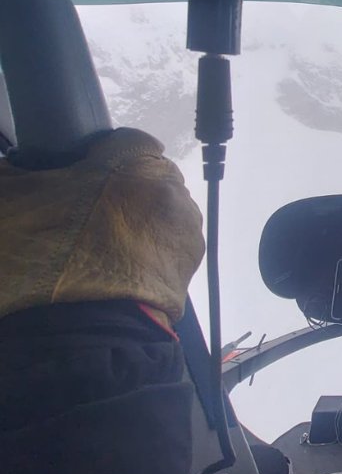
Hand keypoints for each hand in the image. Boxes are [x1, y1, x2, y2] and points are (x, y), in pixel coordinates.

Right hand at [0, 128, 204, 325]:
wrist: (79, 333)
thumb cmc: (44, 258)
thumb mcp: (10, 202)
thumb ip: (16, 175)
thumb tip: (16, 171)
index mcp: (130, 160)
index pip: (127, 141)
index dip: (103, 156)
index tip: (85, 174)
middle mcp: (168, 186)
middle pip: (151, 176)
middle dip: (126, 190)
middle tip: (90, 216)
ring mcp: (184, 225)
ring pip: (166, 210)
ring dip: (144, 221)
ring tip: (107, 248)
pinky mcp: (191, 262)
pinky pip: (173, 245)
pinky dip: (154, 251)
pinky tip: (124, 268)